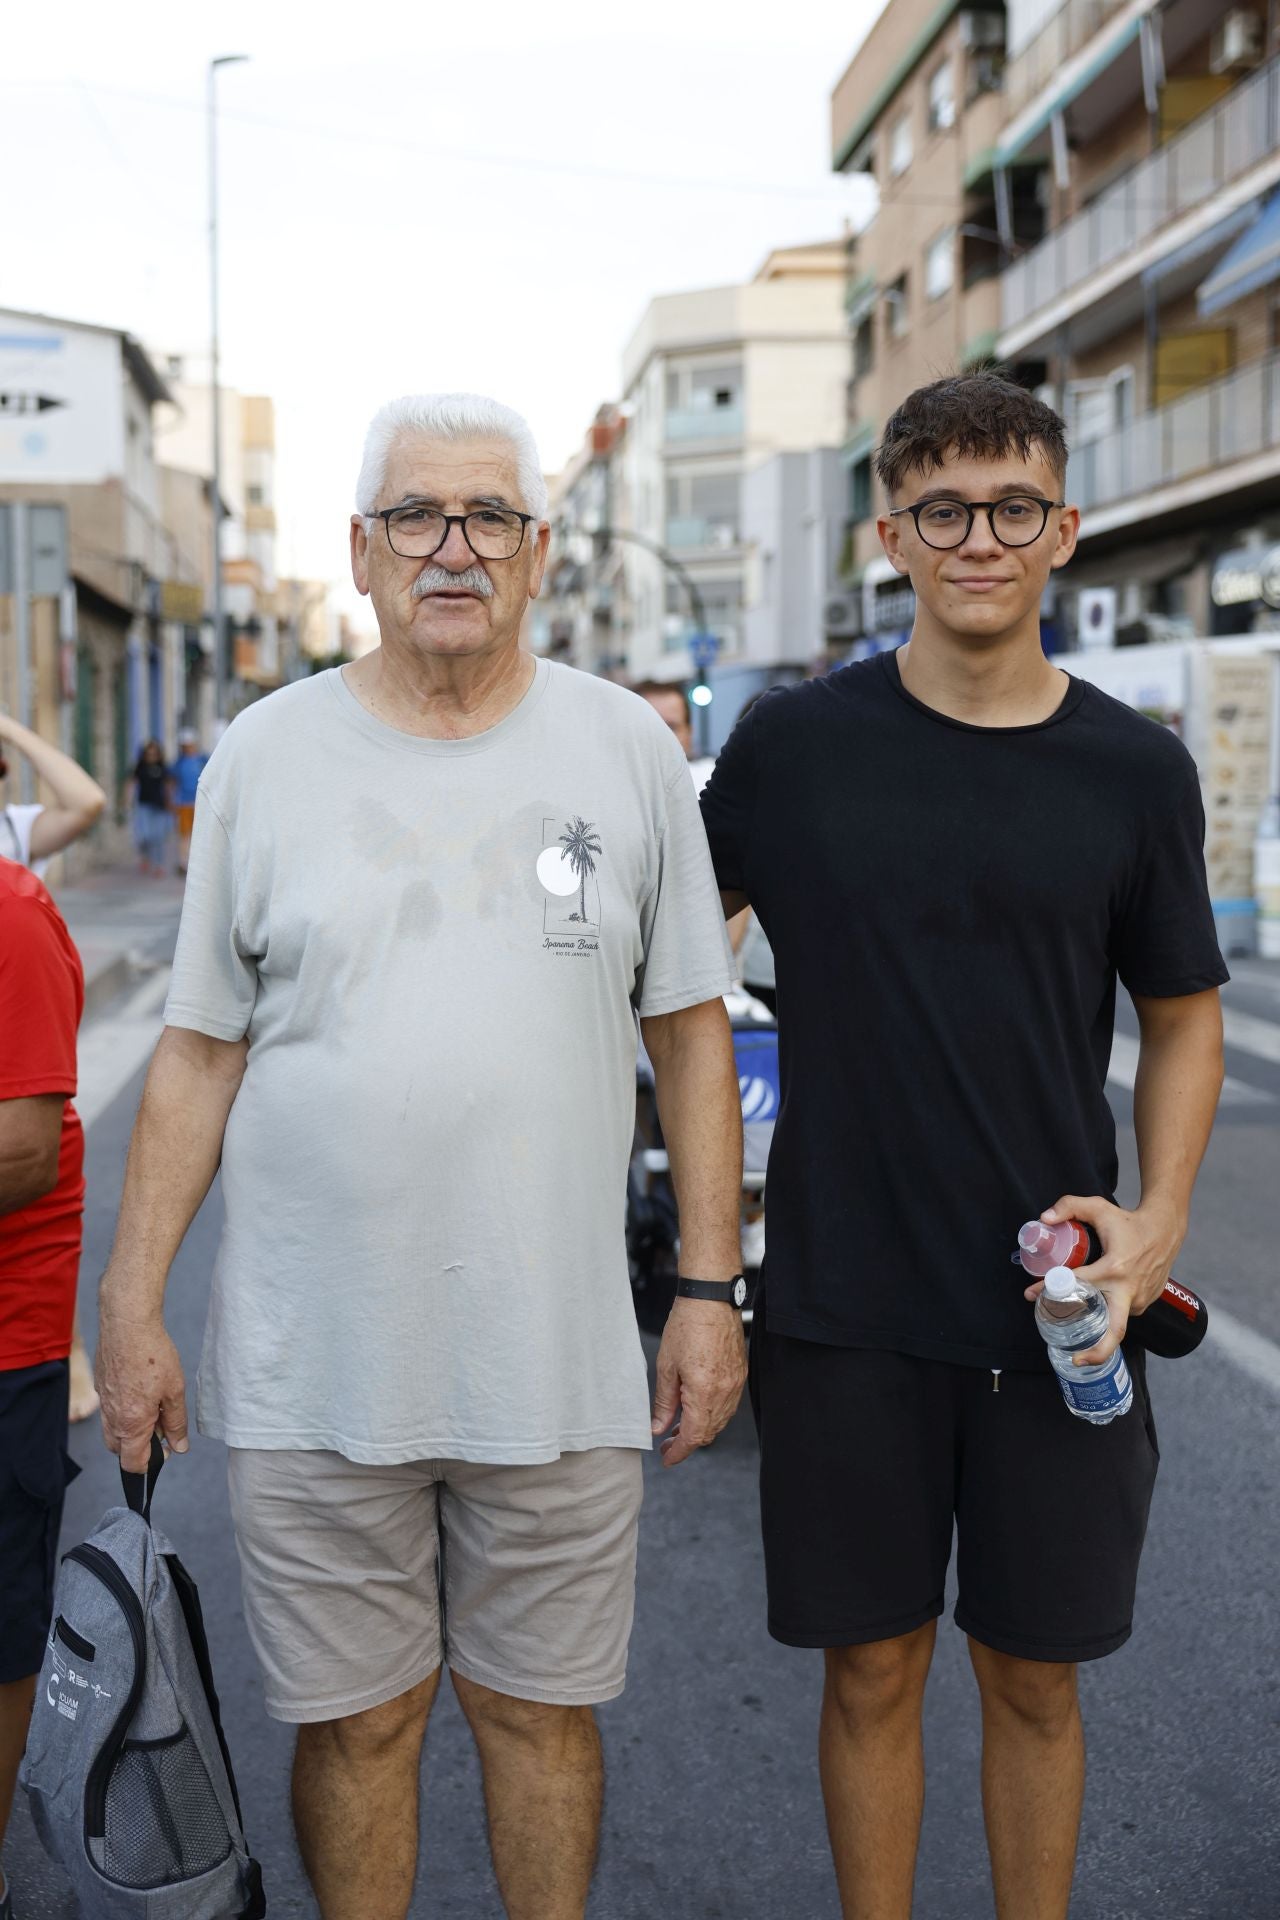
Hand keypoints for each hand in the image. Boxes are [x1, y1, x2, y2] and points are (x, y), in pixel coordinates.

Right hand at [95, 1300, 188, 1472]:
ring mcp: (103, 1403)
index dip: (152, 1464)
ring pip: (113, 1431)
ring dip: (131, 1429)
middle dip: (140, 1447)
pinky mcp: (101, 1386)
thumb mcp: (174, 1391)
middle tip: (161, 1426)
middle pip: (120, 1451)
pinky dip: (123, 1411)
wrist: (127, 1324)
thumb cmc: (153, 1354)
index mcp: (131, 1424)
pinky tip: (140, 1389)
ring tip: (152, 1406)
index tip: (166, 1450)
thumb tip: (179, 1446)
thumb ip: (176, 1423)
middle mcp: (112, 1418)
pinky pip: (109, 1410)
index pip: (133, 1464)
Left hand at [650, 1297, 746, 1467]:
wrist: (711, 1298)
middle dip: (687, 1442)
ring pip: (720, 1420)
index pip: (693, 1437)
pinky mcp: (740, 1374)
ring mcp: (736, 1384)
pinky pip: (728, 1405)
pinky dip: (712, 1413)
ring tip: (678, 1425)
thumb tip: (658, 1427)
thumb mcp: (666, 1366)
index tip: (666, 1458)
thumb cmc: (687, 1325)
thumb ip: (663, 1402)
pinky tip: (697, 1407)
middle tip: (667, 1442)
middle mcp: (725, 1392)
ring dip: (700, 1428)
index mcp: (704, 1393)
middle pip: (708, 1432)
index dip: (678, 1452)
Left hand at [1022, 1193, 1184, 1366]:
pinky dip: (1106, 1312)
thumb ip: (1069, 1206)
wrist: (1166, 1230)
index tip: (1031, 1295)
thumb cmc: (1130, 1221)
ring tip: (1073, 1320)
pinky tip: (1093, 1307)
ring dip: (1094, 1322)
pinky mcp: (1145, 1303)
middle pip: (1115, 1332)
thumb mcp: (1098, 1207)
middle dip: (1097, 1353)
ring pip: (1112, 1319)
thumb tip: (1044, 1219)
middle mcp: (1129, 1290)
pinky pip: (1121, 1312)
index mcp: (1115, 1269)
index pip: (1077, 1284)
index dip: (1050, 1290)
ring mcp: (1140, 1299)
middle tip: (1076, 1361)